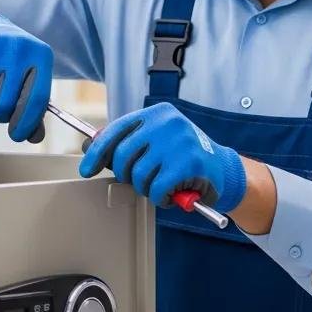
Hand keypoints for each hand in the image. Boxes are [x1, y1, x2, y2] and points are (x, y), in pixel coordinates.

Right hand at [0, 10, 51, 142]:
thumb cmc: (12, 59)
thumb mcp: (29, 76)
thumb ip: (34, 107)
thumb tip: (34, 136)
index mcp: (41, 56)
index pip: (36, 99)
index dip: (26, 122)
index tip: (17, 136)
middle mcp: (19, 48)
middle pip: (5, 104)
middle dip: (0, 113)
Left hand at [78, 102, 246, 212]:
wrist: (224, 170)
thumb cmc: (184, 157)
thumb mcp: (156, 141)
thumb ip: (128, 142)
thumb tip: (89, 148)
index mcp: (157, 113)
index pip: (116, 130)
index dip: (97, 152)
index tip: (87, 168)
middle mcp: (167, 123)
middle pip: (123, 155)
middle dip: (126, 175)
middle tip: (140, 180)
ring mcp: (179, 142)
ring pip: (138, 175)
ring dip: (147, 188)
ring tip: (162, 185)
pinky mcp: (188, 163)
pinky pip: (157, 189)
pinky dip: (160, 198)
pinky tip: (172, 194)